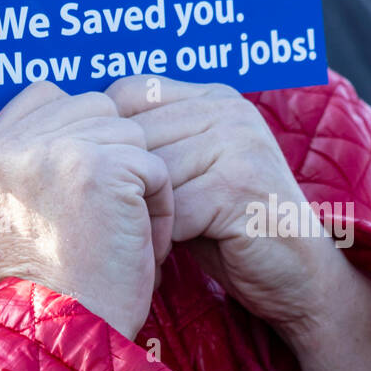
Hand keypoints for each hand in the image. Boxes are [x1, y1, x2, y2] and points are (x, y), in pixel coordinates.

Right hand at [0, 81, 173, 340]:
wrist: (63, 335)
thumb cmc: (54, 279)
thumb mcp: (16, 207)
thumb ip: (33, 153)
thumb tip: (88, 108)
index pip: (46, 95)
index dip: (79, 133)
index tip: (82, 187)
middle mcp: (6, 146)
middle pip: (93, 107)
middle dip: (112, 155)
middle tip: (103, 215)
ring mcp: (52, 151)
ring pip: (127, 131)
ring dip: (138, 178)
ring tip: (119, 228)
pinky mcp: (99, 166)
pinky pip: (153, 164)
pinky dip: (159, 204)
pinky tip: (137, 241)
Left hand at [105, 75, 333, 338]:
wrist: (300, 278)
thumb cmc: (229, 229)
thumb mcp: (187, 175)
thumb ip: (149, 149)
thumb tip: (70, 137)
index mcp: (211, 96)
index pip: (128, 92)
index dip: (107, 139)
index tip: (102, 181)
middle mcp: (227, 109)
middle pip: (135, 135)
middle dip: (116, 185)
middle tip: (108, 223)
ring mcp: (238, 144)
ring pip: (149, 174)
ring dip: (134, 216)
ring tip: (131, 243)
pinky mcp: (240, 186)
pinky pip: (172, 210)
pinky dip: (157, 239)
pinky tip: (156, 259)